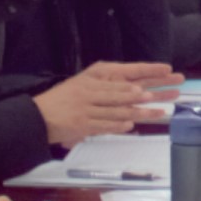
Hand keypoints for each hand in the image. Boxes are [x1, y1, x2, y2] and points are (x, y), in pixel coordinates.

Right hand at [35, 61, 179, 145]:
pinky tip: (130, 126)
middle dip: (143, 94)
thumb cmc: (60, 100)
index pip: (120, 76)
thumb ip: (101, 85)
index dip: (142, 75)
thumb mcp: (80, 85)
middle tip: (163, 93)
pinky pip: (104, 126)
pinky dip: (118, 126)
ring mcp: (86, 109)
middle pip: (121, 93)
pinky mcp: (82, 125)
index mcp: (90, 80)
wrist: (37, 116)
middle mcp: (89, 92)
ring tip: (156, 111)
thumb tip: (128, 87)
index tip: (160, 73)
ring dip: (138, 112)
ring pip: (117, 111)